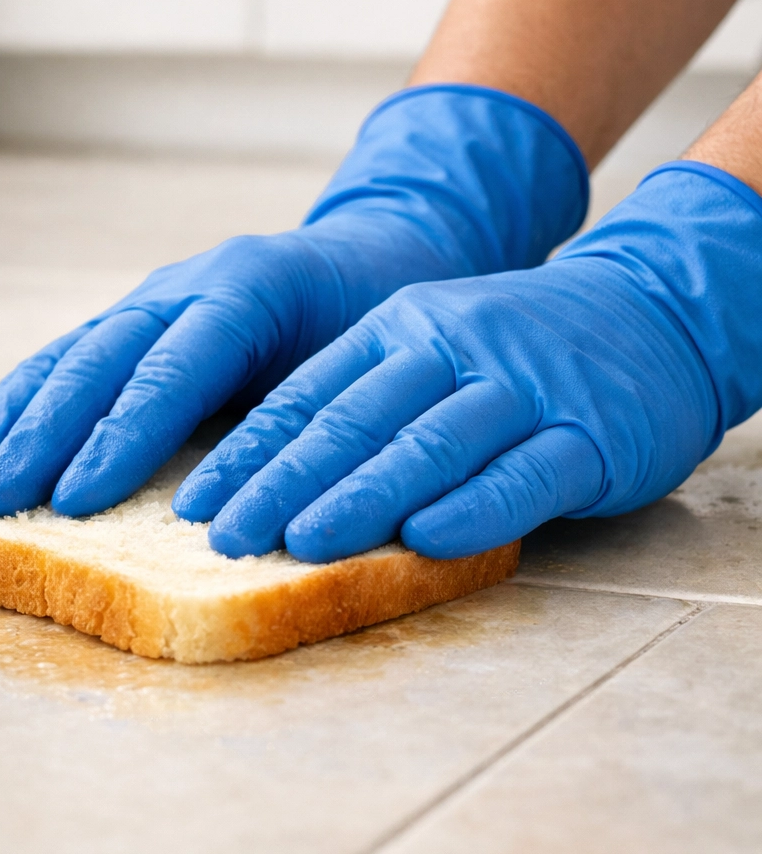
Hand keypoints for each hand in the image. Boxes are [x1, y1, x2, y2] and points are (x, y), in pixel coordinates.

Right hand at [0, 86, 586, 516]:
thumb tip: (259, 503)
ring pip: (68, 356)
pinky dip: (21, 403)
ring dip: (8, 417)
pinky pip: (70, 359)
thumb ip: (314, 409)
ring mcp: (155, 299)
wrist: (373, 249)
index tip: (75, 497)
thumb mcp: (370, 352)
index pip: (174, 369)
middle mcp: (187, 288)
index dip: (122, 434)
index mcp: (248, 290)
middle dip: (42, 432)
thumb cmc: (380, 313)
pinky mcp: (140, 321)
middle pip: (101, 359)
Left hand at [174, 163, 761, 560]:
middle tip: (227, 537)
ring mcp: (525, 388)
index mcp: (401, 327)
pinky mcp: (591, 434)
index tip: (200, 505)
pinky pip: (525, 474)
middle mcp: (455, 348)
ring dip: (363, 495)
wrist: (652, 311)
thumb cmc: (514, 352)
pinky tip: (427, 540)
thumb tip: (273, 478)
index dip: (250, 453)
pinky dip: (474, 508)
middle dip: (284, 481)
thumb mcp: (429, 347)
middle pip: (357, 420)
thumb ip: (365, 397)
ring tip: (302, 542)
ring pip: (431, 443)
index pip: (310, 396)